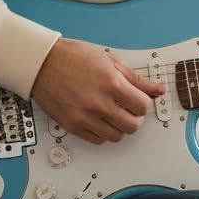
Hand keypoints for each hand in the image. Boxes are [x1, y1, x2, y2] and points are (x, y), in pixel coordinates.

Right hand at [30, 37, 165, 144]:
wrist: (42, 63)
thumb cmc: (72, 57)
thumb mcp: (110, 60)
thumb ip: (136, 78)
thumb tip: (156, 89)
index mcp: (111, 84)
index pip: (142, 107)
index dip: (144, 104)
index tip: (139, 101)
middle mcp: (99, 103)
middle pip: (132, 126)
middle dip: (135, 118)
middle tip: (130, 110)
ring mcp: (84, 117)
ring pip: (115, 136)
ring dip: (119, 127)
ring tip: (115, 115)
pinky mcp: (72, 125)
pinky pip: (96, 140)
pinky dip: (103, 133)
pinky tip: (100, 120)